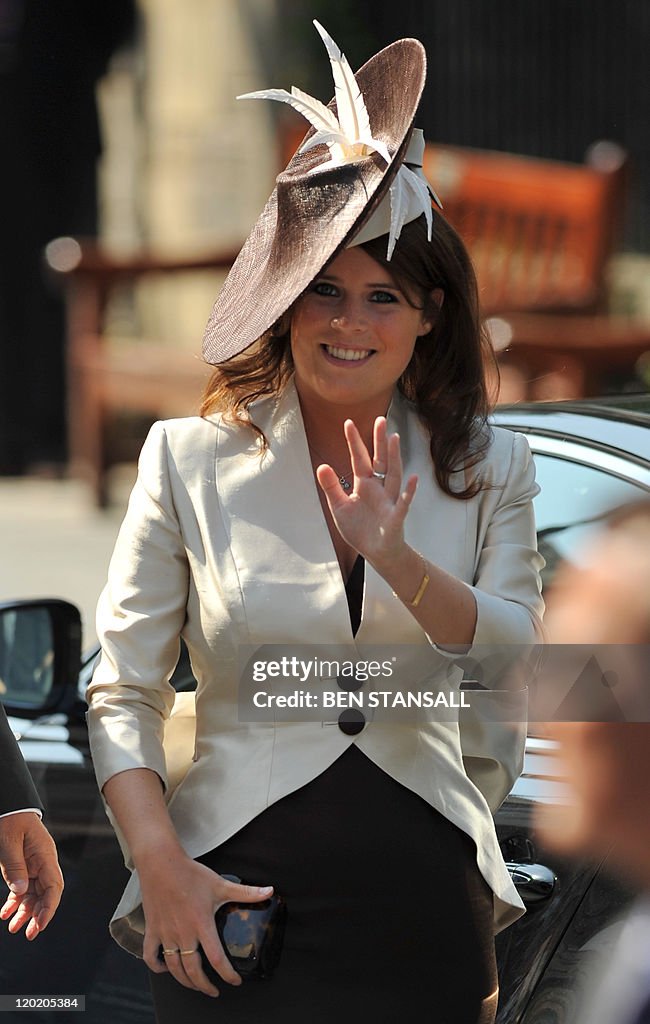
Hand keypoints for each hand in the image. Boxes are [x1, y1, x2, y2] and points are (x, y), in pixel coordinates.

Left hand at [0, 812, 63, 938]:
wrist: (8, 808)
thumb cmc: (11, 819)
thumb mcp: (9, 842)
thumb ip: (14, 866)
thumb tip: (21, 891)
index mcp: (45, 855)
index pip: (54, 886)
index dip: (49, 907)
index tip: (40, 924)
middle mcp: (43, 863)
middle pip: (46, 894)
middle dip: (39, 915)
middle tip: (30, 934)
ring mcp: (33, 866)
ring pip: (34, 894)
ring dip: (25, 912)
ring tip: (13, 928)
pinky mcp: (23, 868)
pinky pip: (22, 889)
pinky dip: (15, 902)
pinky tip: (5, 913)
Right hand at [141, 850, 272, 996]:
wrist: (161, 862)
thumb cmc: (190, 873)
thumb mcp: (221, 884)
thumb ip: (246, 892)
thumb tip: (270, 891)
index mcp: (201, 924)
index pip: (217, 959)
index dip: (227, 975)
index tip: (234, 981)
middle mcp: (183, 933)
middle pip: (193, 970)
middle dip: (204, 986)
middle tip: (213, 991)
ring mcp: (165, 933)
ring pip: (173, 968)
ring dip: (184, 981)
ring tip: (194, 984)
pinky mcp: (152, 930)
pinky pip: (151, 956)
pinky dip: (157, 967)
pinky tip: (166, 968)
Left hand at [316, 417, 416, 568]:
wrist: (377, 552)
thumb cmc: (360, 528)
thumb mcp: (339, 507)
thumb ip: (332, 487)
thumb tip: (322, 466)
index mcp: (363, 485)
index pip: (359, 459)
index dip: (354, 442)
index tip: (348, 423)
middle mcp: (378, 489)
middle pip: (380, 461)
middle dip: (379, 441)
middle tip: (380, 419)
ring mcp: (389, 501)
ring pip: (393, 476)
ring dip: (394, 458)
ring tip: (394, 438)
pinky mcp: (396, 517)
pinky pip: (403, 503)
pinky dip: (409, 492)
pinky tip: (413, 478)